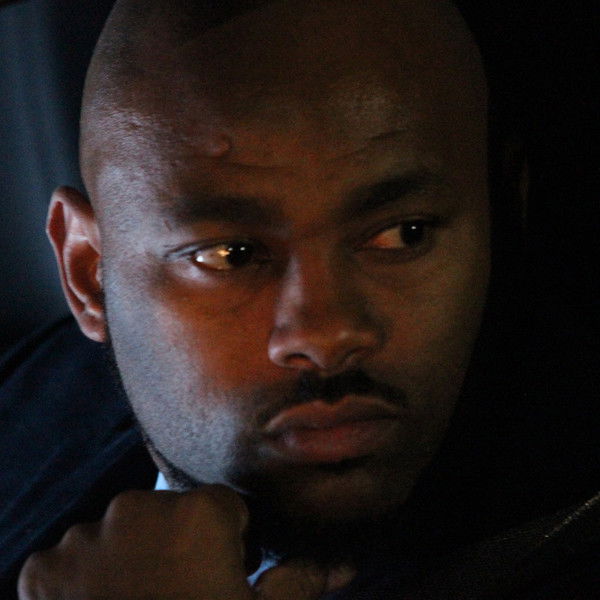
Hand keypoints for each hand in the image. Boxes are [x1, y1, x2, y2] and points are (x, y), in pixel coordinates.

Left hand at [17, 485, 353, 599]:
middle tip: (185, 596)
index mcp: (197, 511)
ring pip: (121, 532)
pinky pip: (75, 558)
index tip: (226, 577)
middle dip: (180, 544)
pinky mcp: (43, 569)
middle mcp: (136, 507)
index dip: (231, 543)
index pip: (224, 508)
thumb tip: (347, 561)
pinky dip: (87, 578)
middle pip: (170, 514)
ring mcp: (84, 537)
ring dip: (133, 558)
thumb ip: (302, 578)